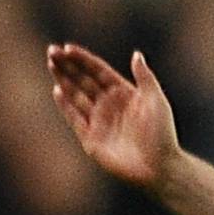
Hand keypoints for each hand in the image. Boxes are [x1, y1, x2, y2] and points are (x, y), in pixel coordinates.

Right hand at [47, 42, 178, 191]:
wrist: (158, 166)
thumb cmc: (162, 133)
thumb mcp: (156, 100)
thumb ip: (144, 77)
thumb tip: (136, 54)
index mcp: (125, 93)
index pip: (98, 71)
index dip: (83, 59)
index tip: (67, 48)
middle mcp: (109, 105)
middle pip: (83, 80)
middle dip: (67, 65)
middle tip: (51, 51)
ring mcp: (98, 121)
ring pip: (76, 95)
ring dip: (63, 80)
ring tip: (51, 64)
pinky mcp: (90, 139)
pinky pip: (75, 118)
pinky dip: (65, 105)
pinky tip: (57, 89)